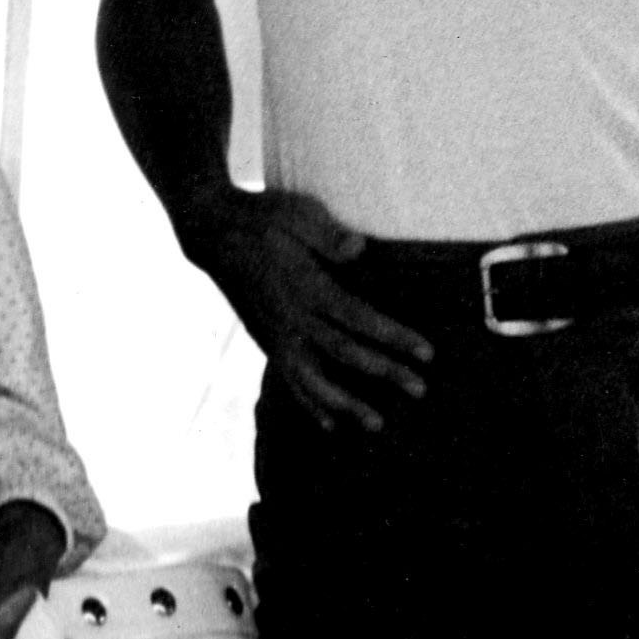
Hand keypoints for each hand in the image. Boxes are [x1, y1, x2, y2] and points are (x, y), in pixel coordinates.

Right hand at [182, 186, 431, 433]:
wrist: (212, 232)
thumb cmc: (262, 217)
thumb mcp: (296, 213)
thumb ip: (327, 234)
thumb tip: (358, 247)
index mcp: (306, 286)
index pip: (358, 317)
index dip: (393, 336)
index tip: (426, 353)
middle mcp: (292, 318)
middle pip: (345, 352)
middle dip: (385, 371)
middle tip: (421, 389)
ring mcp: (277, 334)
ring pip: (314, 379)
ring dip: (346, 403)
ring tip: (376, 424)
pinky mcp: (267, 342)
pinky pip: (290, 380)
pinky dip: (310, 404)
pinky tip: (331, 425)